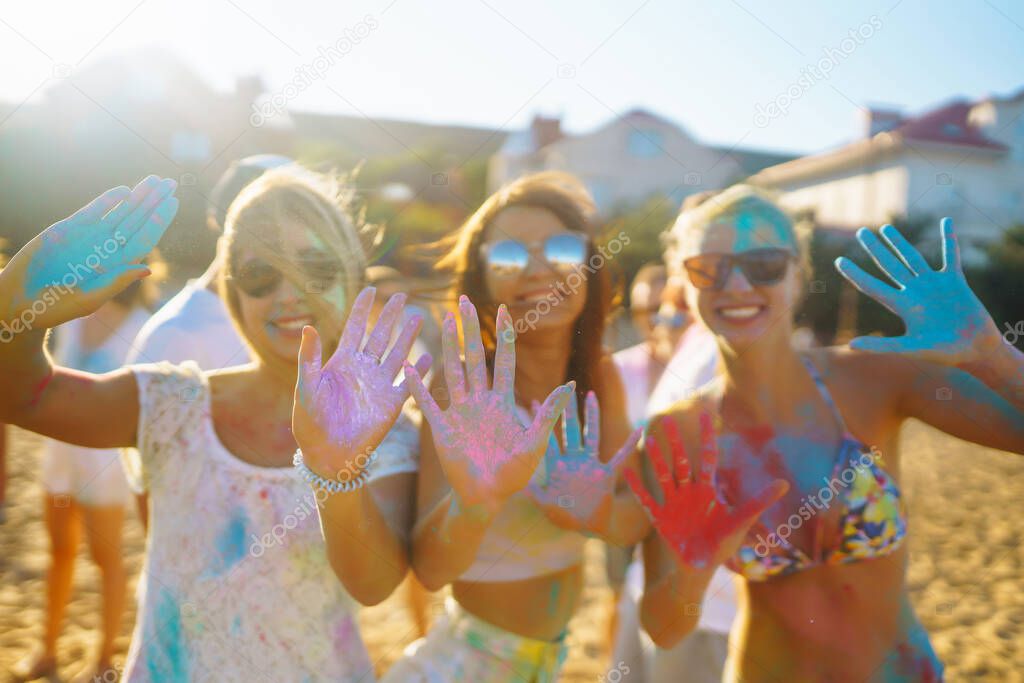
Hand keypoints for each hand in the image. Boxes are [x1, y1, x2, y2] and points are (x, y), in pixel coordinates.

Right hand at [0, 176, 177, 331]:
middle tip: (171, 183)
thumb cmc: (56, 307)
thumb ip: (117, 282)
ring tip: (154, 180)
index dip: (160, 220)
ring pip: (120, 212)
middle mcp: (108, 249)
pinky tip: (125, 191)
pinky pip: (94, 211)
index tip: (173, 202)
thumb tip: (147, 269)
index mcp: (118, 265)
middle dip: (154, 202)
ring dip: (137, 196)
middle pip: (137, 220)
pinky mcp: (69, 228)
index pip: (145, 238)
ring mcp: (90, 237)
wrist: (21, 299)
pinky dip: (109, 200)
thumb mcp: (90, 298)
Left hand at [292, 287, 431, 479]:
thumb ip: (309, 358)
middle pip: (380, 336)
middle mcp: (362, 370)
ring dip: (408, 337)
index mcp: (341, 363)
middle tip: (402, 295)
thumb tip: (308, 326)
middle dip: (390, 316)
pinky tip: (430, 358)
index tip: (370, 289)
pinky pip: (409, 384)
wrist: (328, 454)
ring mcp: (378, 386)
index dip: (362, 309)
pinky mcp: (391, 404)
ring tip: (419, 318)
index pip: (355, 328)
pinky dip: (420, 371)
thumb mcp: (306, 387)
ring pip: (397, 354)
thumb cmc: (310, 423)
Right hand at [403, 295, 573, 511]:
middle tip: (464, 301)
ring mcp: (459, 412)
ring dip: (447, 346)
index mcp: (502, 402)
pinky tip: (410, 366)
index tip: (504, 310)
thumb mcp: (536, 443)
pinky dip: (418, 385)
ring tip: (443, 319)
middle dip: (470, 329)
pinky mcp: (441, 428)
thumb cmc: (515, 475)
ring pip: (452, 371)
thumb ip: (548, 414)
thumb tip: (570, 384)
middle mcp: (480, 401)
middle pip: (475, 357)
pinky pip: (427, 402)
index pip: (504, 361)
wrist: (488, 498)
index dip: (504, 336)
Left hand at [527, 390, 640, 534]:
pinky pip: (620, 456)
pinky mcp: (606, 473)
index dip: (542, 422)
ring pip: (591, 435)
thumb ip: (533, 493)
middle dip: (568, 410)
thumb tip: (517, 480)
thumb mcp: (544, 504)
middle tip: (566, 387)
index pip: (548, 438)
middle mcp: (573, 460)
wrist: (588, 527)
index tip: (536, 401)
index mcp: (557, 466)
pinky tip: (638, 430)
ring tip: (591, 396)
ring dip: (592, 416)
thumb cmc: (564, 517)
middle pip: (570, 430)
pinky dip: (629, 444)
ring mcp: (590, 464)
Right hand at [625, 413, 787, 569]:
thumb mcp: (741, 520)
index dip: (707, 436)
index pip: (708, 456)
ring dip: (657, 458)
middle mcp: (689, 491)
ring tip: (649, 440)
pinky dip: (636, 486)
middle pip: (681, 461)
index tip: (704, 413)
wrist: (700, 568)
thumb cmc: (723, 544)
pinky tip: (626, 470)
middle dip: (675, 441)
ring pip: (664, 475)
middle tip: (666, 418)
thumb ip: (759, 501)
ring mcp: (673, 502)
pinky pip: (646, 499)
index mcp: (708, 489)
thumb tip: (785, 483)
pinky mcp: (660, 517)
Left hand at [835, 218, 1001, 365]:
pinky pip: (951, 256)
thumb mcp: (910, 349)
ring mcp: (933, 285)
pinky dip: (949, 239)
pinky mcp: (955, 281)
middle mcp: (914, 292)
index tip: (839, 261)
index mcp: (902, 306)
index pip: (872, 286)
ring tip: (885, 228)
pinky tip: (947, 221)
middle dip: (874, 249)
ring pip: (912, 258)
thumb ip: (882, 345)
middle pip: (888, 265)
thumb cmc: (944, 353)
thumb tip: (851, 345)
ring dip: (899, 243)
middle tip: (860, 232)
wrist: (976, 350)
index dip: (855, 274)